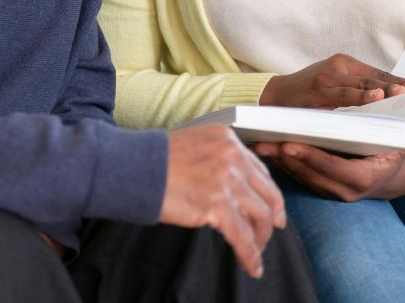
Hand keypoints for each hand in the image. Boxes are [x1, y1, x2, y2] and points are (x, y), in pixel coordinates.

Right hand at [159, 124, 285, 277]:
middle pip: (267, 193)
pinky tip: (251, 266)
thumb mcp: (194, 145)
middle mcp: (232, 156)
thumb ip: (216, 158)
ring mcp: (226, 180)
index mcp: (227, 139)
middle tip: (272, 231)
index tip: (272, 208)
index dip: (268, 193)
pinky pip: (242, 236)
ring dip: (260, 239)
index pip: (259, 171)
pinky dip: (250, 255)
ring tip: (254, 252)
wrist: (132, 167)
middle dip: (272, 217)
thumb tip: (230, 185)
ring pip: (260, 216)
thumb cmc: (154, 160)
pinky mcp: (216, 204)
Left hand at [254, 115, 404, 200]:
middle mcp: (346, 190)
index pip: (334, 171)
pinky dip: (281, 164)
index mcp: (365, 177)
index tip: (292, 145)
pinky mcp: (319, 187)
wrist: (392, 177)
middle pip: (311, 175)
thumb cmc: (396, 153)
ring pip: (300, 178)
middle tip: (266, 142)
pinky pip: (297, 177)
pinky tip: (264, 148)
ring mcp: (331, 191)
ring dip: (278, 162)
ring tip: (258, 143)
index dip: (312, 159)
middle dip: (287, 159)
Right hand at [260, 53, 404, 108]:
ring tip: (402, 94)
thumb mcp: (332, 84)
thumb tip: (385, 98)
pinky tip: (376, 99)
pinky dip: (362, 97)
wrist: (273, 96)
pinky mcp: (318, 91)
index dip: (399, 81)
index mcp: (344, 64)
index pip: (378, 73)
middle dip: (398, 86)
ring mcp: (328, 78)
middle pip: (374, 77)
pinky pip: (345, 95)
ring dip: (384, 90)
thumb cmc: (306, 94)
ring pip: (362, 84)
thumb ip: (354, 88)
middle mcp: (338, 67)